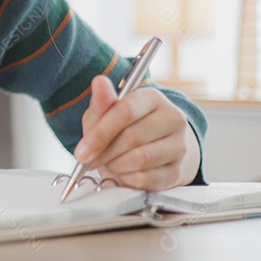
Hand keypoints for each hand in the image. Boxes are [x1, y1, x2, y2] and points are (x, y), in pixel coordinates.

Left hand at [75, 76, 199, 190]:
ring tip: (108, 162)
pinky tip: (122, 172)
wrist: (145, 148)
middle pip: (133, 137)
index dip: (101, 133)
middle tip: (91, 159)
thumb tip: (98, 81)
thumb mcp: (104, 112)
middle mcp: (172, 119)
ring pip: (141, 159)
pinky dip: (127, 179)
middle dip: (105, 152)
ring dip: (115, 165)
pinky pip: (147, 179)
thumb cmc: (119, 127)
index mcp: (152, 98)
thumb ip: (101, 102)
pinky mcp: (177, 171)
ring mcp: (179, 146)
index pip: (127, 111)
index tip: (81, 151)